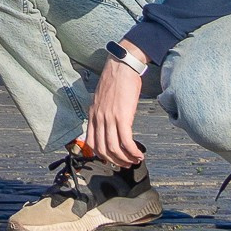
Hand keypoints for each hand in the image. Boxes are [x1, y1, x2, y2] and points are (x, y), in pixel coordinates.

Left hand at [88, 48, 145, 165]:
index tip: (111, 159)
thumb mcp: (102, 98)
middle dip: (114, 161)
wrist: (122, 66)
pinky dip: (132, 152)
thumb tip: (109, 125)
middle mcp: (98, 118)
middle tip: (125, 164)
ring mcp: (109, 118)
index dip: (101, 155)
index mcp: (92, 114)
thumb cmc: (116, 80)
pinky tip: (139, 154)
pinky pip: (126, 141)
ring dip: (125, 159)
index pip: (91, 142)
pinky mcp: (122, 117)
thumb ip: (102, 112)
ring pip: (114, 148)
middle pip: (102, 149)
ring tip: (135, 160)